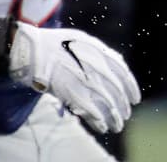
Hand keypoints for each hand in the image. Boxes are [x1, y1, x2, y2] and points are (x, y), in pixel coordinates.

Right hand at [9, 23, 141, 134]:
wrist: (31, 50)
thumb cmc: (54, 44)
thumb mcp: (80, 39)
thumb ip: (100, 52)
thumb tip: (119, 63)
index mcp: (98, 52)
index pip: (123, 73)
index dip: (132, 88)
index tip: (135, 99)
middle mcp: (94, 66)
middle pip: (117, 92)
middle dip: (123, 106)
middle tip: (125, 115)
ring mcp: (84, 80)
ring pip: (108, 106)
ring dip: (114, 118)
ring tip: (116, 126)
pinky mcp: (72, 93)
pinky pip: (92, 113)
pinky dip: (99, 122)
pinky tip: (102, 127)